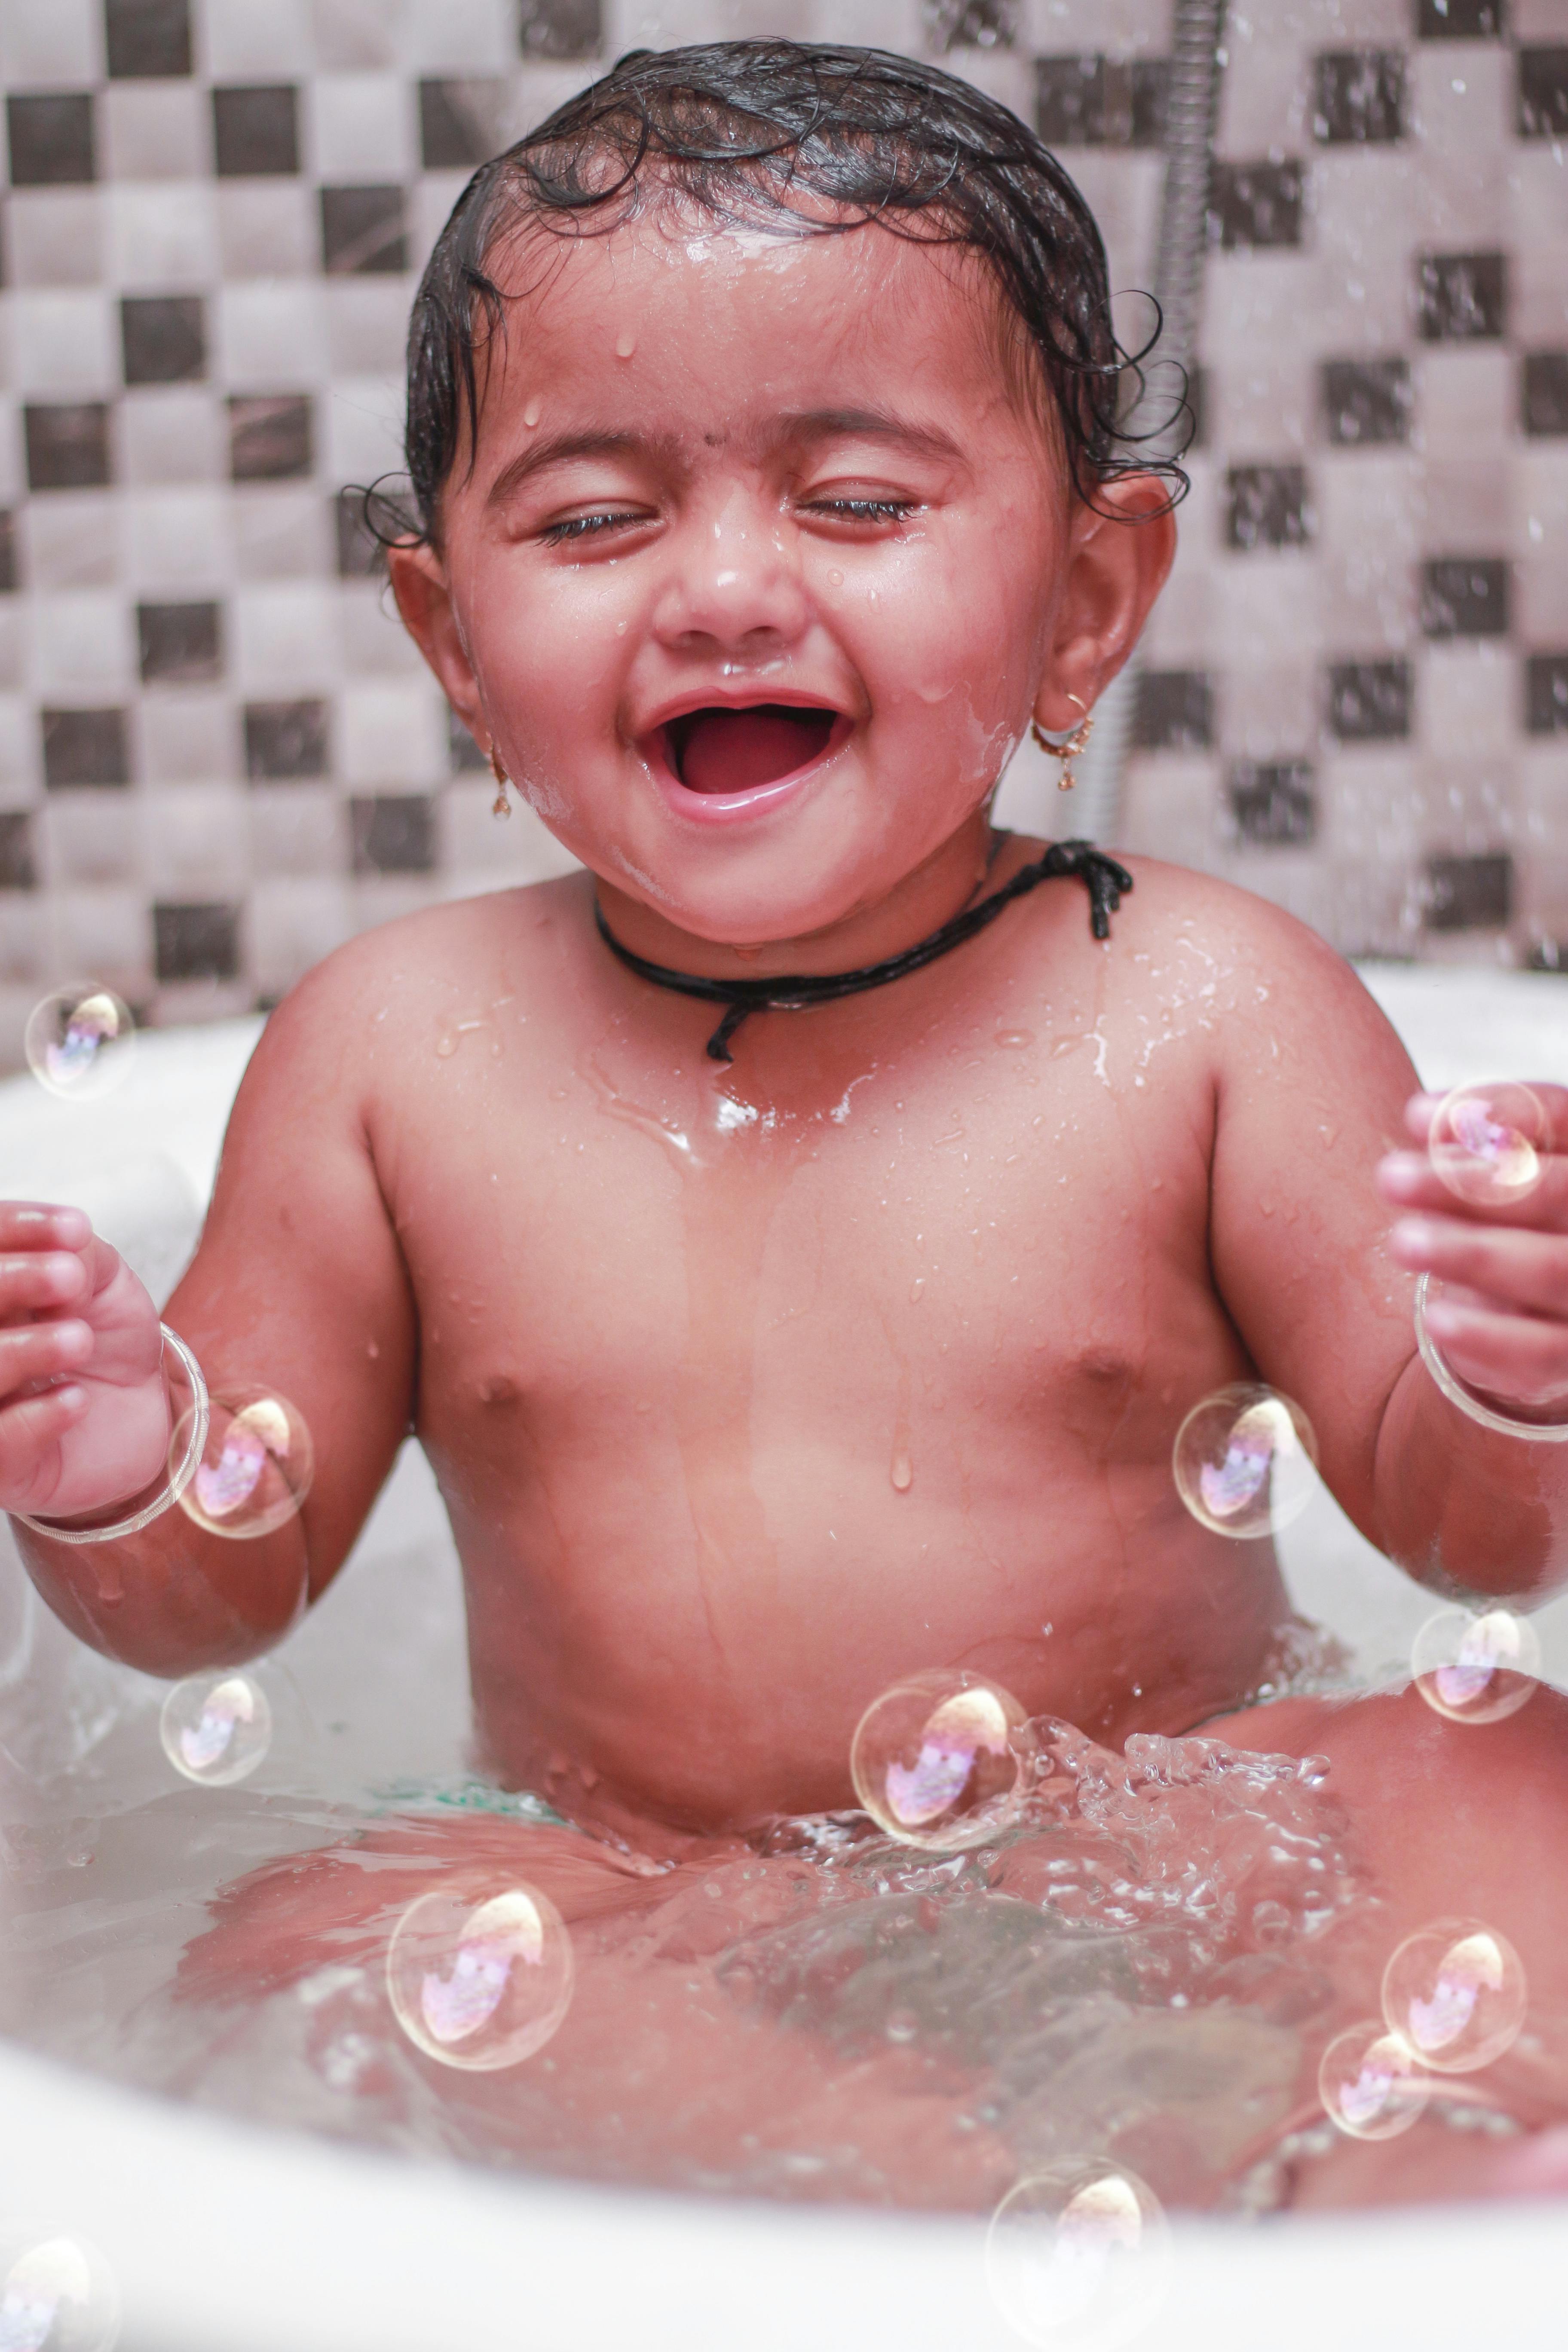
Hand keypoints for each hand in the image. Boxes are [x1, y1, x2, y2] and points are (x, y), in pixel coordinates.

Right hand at [0, 1203, 168, 1518]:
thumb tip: (64, 1238)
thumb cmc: (109, 1340)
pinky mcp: (0, 1466)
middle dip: (9, 1283)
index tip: (74, 1229)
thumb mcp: (102, 1282)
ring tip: (79, 1340)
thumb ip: (77, 1253)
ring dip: (24, 1350)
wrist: (145, 1413)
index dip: (15, 1230)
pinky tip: (75, 1401)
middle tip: (70, 1277)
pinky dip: (35, 1419)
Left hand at [1379, 1091, 1567, 1413]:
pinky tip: (1435, 1320)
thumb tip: (1425, 1117)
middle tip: (1391, 1177)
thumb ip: (1473, 1145)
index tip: (1413, 1116)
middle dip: (1469, 1183)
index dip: (1497, 1110)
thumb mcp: (1495, 1179)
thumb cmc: (1510, 1224)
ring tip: (1403, 1242)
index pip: (1563, 1118)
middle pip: (1557, 1193)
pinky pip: (1545, 1351)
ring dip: (1473, 1254)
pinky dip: (1490, 1336)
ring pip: (1552, 1269)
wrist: (1538, 1320)